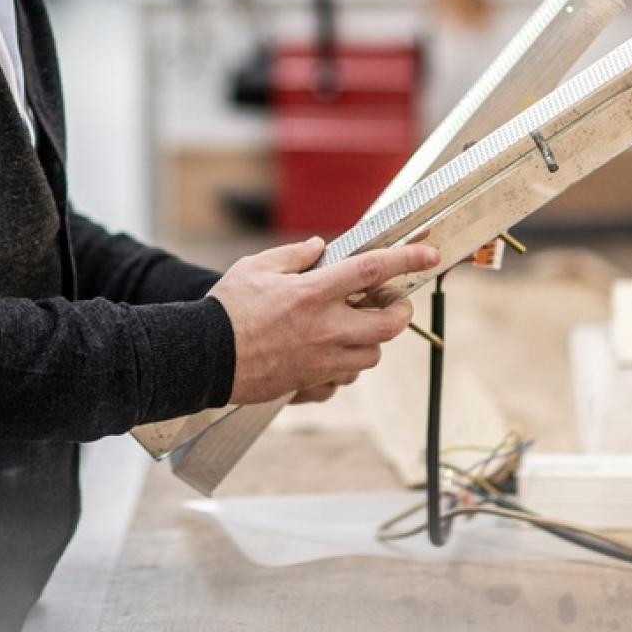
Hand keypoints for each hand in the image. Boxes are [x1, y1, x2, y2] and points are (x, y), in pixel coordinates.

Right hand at [210, 238, 440, 407]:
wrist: (202, 357)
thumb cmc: (226, 309)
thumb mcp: (256, 267)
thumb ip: (293, 256)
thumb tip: (319, 247)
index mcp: (312, 293)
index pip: (372, 271)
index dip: (406, 259)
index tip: (429, 254)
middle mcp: (324, 329)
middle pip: (389, 325)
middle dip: (399, 311)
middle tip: (390, 301)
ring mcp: (321, 361)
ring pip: (372, 355)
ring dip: (371, 339)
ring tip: (352, 326)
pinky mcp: (310, 384)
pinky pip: (343, 381)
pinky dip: (342, 368)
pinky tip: (325, 355)